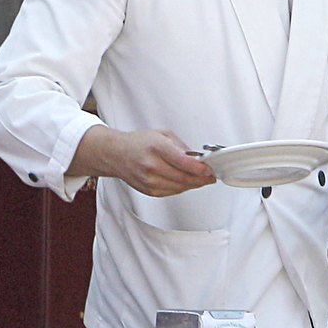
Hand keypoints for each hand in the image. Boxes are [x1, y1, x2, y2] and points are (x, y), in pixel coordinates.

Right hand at [74, 126, 215, 197]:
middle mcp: (152, 166)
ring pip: (179, 187)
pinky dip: (182, 188)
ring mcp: (149, 181)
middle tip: (211, 176)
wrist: (115, 155)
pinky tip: (188, 183)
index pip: (183, 162)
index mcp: (156, 148)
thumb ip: (180, 146)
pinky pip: (172, 192)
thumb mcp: (161, 135)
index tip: (210, 169)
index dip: (200, 169)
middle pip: (184, 178)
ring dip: (194, 185)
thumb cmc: (138, 143)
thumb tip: (197, 158)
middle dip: (201, 179)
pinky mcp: (149, 190)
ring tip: (203, 180)